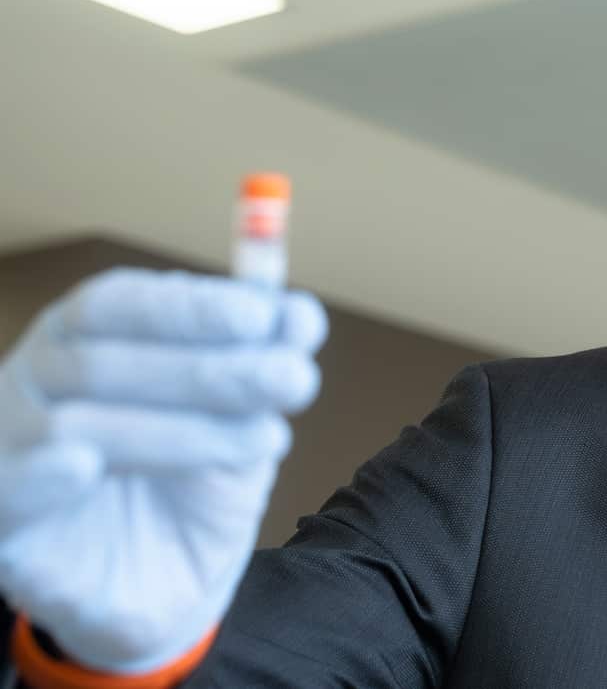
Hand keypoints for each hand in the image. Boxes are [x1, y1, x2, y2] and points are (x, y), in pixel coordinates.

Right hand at [0, 267, 326, 672]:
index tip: (265, 316)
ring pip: (74, 427)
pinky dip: (42, 476)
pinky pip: (6, 491)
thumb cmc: (192, 474)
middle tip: (296, 378)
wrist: (161, 582)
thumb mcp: (241, 413)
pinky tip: (85, 463)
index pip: (122, 304)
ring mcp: (9, 446)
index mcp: (86, 335)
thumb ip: (262, 360)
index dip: (192, 309)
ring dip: (181, 432)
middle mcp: (37, 380)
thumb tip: (299, 315)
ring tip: (267, 439)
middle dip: (210, 370)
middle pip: (104, 362)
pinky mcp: (3, 522)